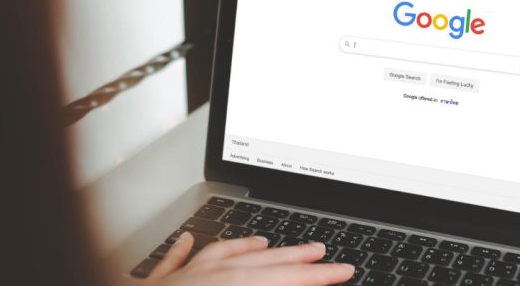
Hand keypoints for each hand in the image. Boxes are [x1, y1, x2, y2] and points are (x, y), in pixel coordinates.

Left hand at [144, 233, 354, 285]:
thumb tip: (292, 279)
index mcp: (233, 284)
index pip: (286, 278)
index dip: (319, 276)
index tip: (344, 270)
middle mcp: (209, 277)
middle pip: (261, 262)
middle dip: (294, 256)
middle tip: (321, 252)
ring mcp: (181, 279)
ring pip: (222, 255)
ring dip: (248, 248)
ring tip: (268, 243)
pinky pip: (175, 260)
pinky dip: (185, 249)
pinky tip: (187, 238)